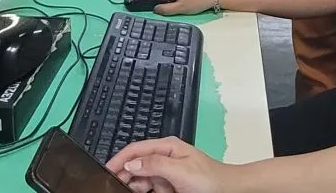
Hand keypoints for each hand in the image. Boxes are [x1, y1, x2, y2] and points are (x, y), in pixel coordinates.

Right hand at [107, 137, 229, 192]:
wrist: (228, 191)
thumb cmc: (210, 179)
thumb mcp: (180, 171)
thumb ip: (155, 165)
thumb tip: (132, 163)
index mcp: (167, 147)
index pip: (135, 149)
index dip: (119, 159)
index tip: (106, 170)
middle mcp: (165, 157)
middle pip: (136, 164)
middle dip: (126, 175)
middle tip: (114, 186)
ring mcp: (167, 172)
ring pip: (142, 178)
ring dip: (137, 185)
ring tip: (134, 189)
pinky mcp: (170, 185)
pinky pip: (151, 187)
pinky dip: (146, 191)